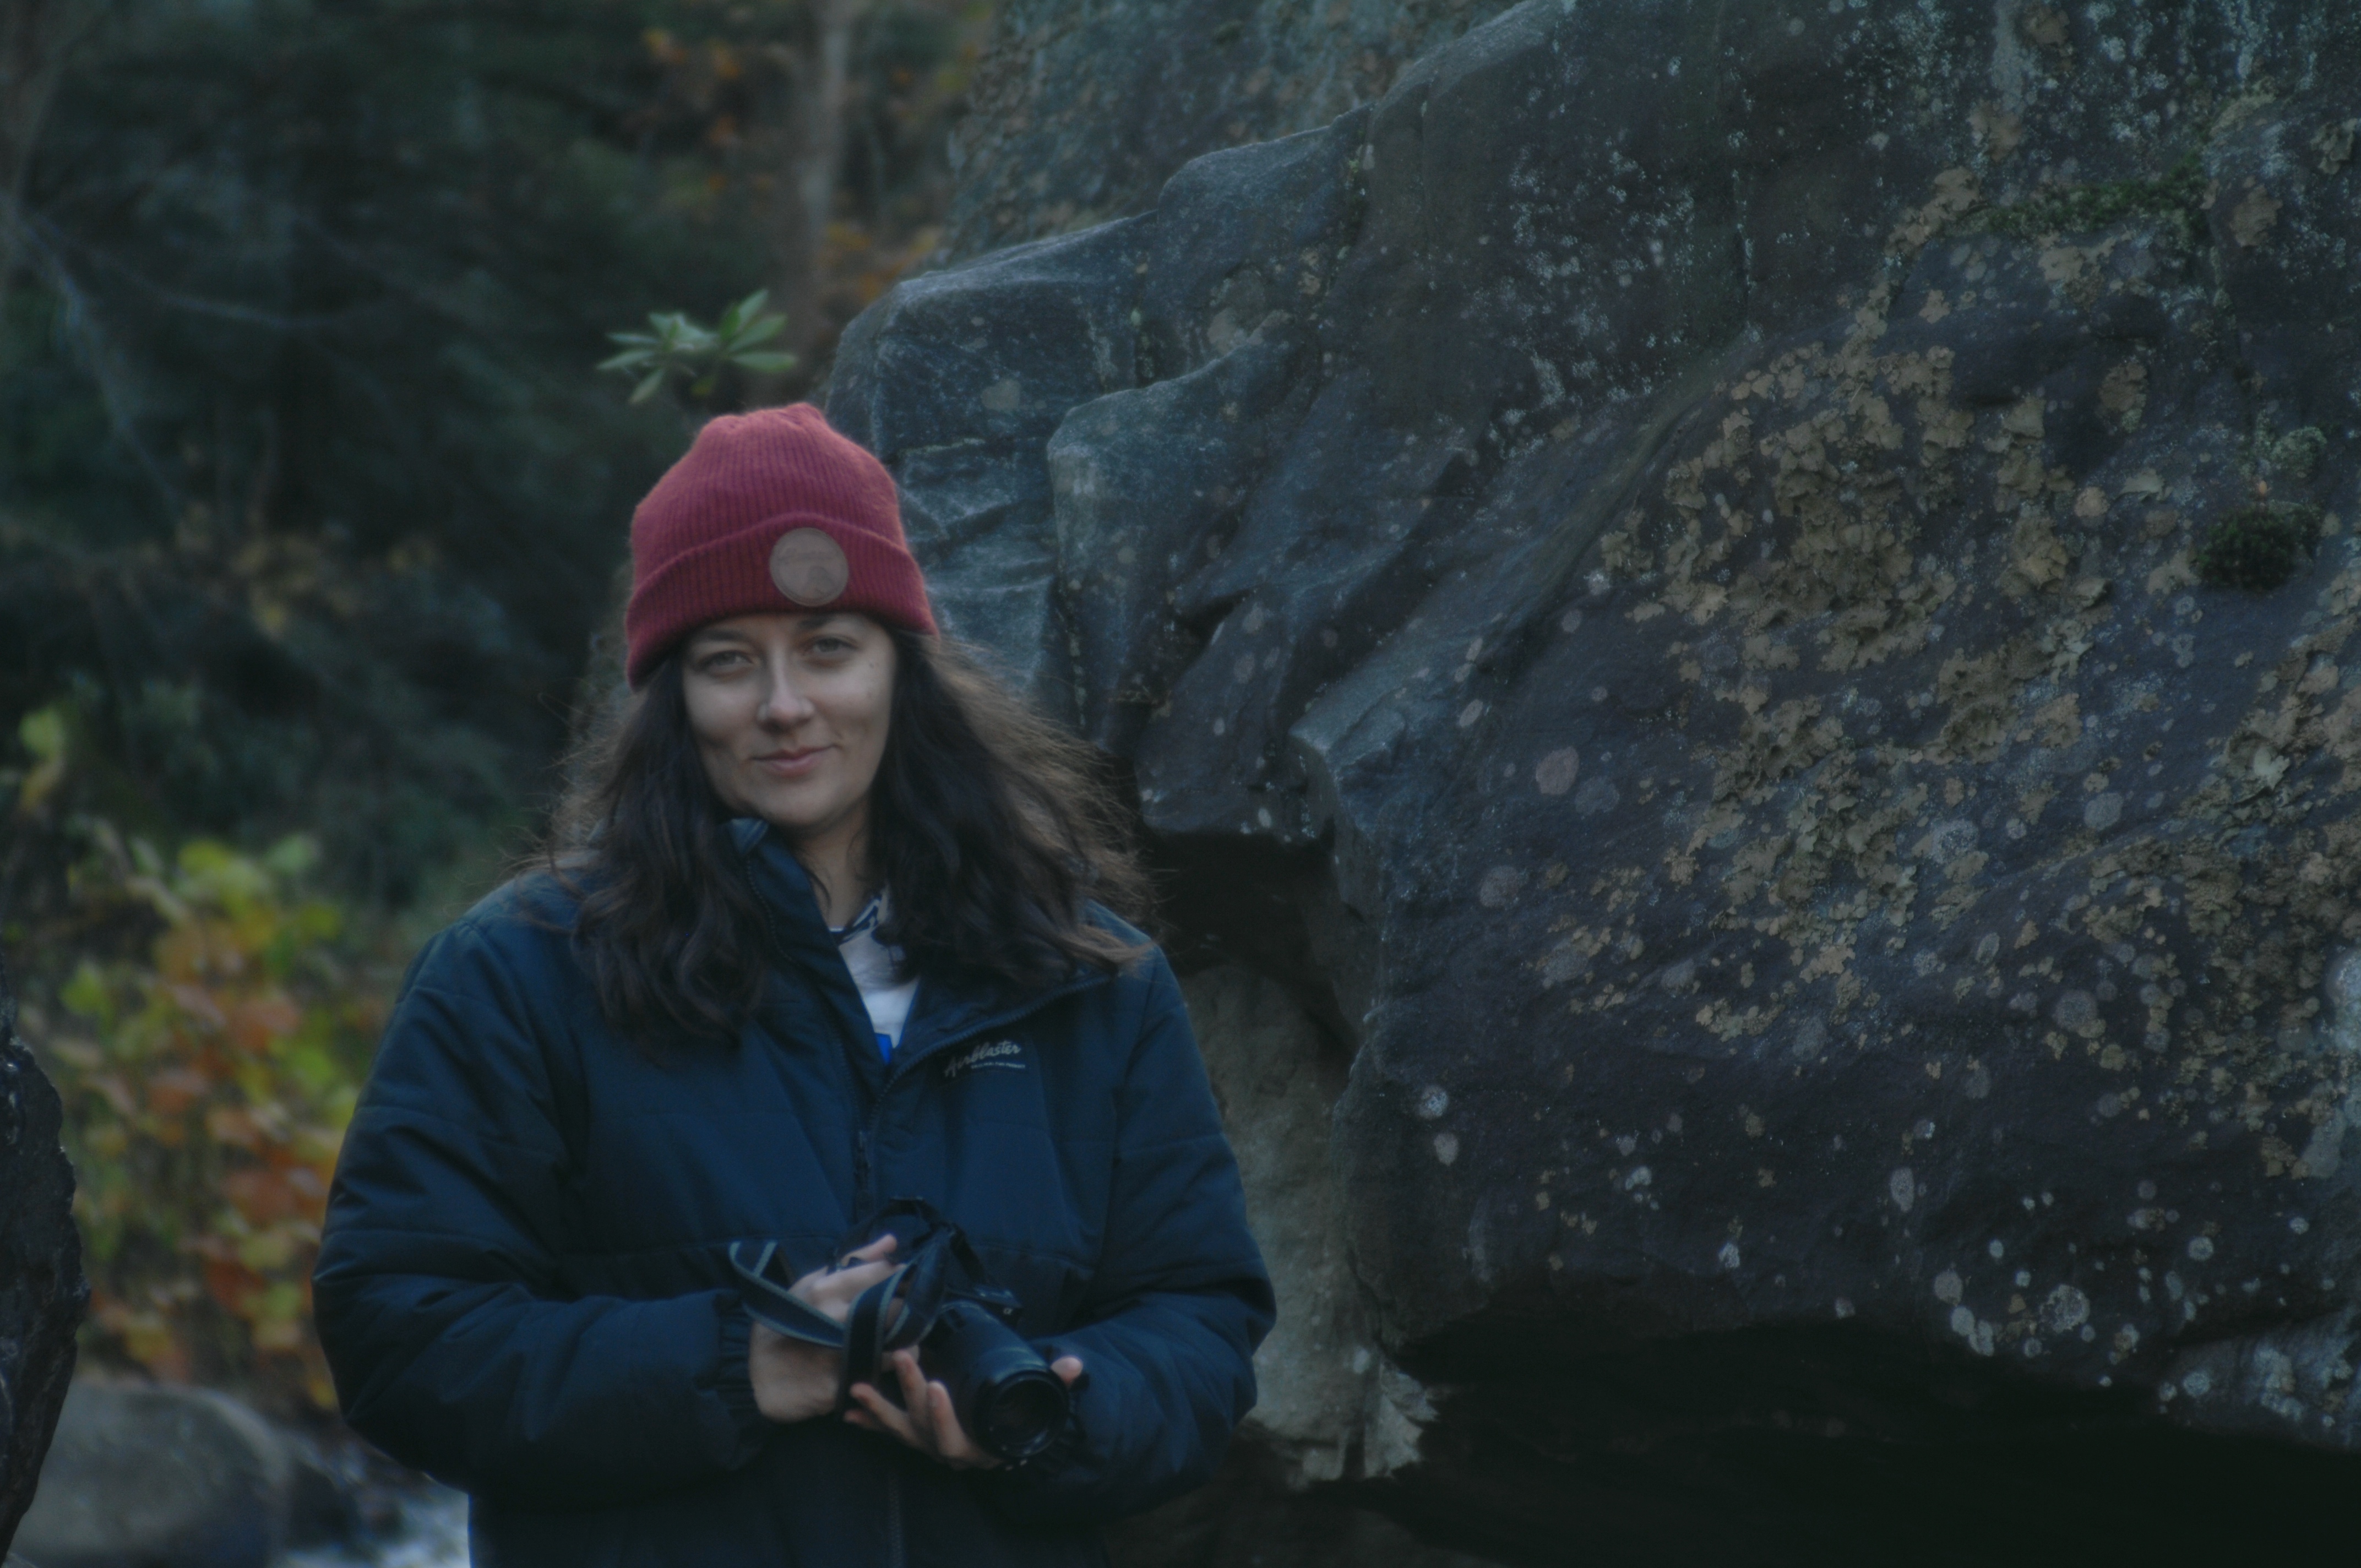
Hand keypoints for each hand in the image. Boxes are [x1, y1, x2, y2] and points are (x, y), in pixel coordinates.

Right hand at [748, 1235, 898, 1423]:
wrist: (758, 1377)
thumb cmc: (786, 1324)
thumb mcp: (812, 1283)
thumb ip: (854, 1262)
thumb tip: (891, 1241)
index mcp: (828, 1289)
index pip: (886, 1276)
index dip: (905, 1280)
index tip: (910, 1285)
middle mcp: (836, 1320)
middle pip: (899, 1310)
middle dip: (912, 1313)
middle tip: (911, 1316)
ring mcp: (840, 1354)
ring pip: (901, 1347)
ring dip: (909, 1344)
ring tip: (901, 1343)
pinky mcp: (844, 1386)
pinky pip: (886, 1375)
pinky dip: (892, 1371)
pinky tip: (885, 1366)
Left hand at [845, 1347, 1084, 1469]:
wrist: (1008, 1443)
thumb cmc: (1020, 1422)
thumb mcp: (1039, 1406)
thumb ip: (1055, 1383)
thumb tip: (1074, 1364)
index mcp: (975, 1446)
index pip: (955, 1436)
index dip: (944, 1415)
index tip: (939, 1384)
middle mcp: (947, 1450)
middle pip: (922, 1425)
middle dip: (909, 1391)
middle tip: (901, 1355)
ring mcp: (930, 1444)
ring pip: (900, 1429)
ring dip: (879, 1409)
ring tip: (859, 1389)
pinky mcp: (917, 1436)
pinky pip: (890, 1432)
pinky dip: (870, 1421)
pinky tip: (849, 1410)